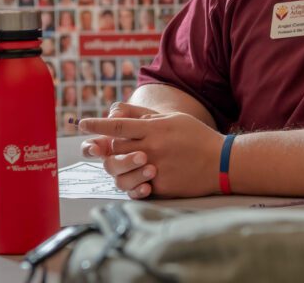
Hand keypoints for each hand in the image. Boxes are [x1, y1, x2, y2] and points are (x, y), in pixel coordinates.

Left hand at [78, 112, 223, 198]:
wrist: (222, 162)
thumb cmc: (197, 137)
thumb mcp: (174, 119)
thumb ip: (148, 117)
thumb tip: (124, 117)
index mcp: (154, 129)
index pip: (117, 126)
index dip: (96, 125)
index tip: (81, 124)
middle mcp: (151, 148)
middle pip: (115, 148)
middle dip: (112, 148)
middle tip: (117, 147)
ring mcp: (154, 168)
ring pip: (120, 170)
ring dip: (121, 166)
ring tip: (132, 163)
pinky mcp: (159, 186)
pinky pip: (136, 185)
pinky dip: (137, 181)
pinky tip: (146, 177)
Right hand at [80, 103, 158, 198]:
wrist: (185, 143)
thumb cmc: (161, 126)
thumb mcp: (147, 114)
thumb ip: (127, 110)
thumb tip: (114, 115)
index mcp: (113, 143)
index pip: (92, 147)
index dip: (89, 148)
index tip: (95, 149)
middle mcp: (117, 160)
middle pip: (109, 165)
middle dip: (123, 161)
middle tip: (143, 156)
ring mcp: (128, 175)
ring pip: (121, 181)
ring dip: (134, 176)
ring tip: (153, 169)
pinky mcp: (140, 187)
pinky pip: (134, 194)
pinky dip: (139, 191)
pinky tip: (148, 187)